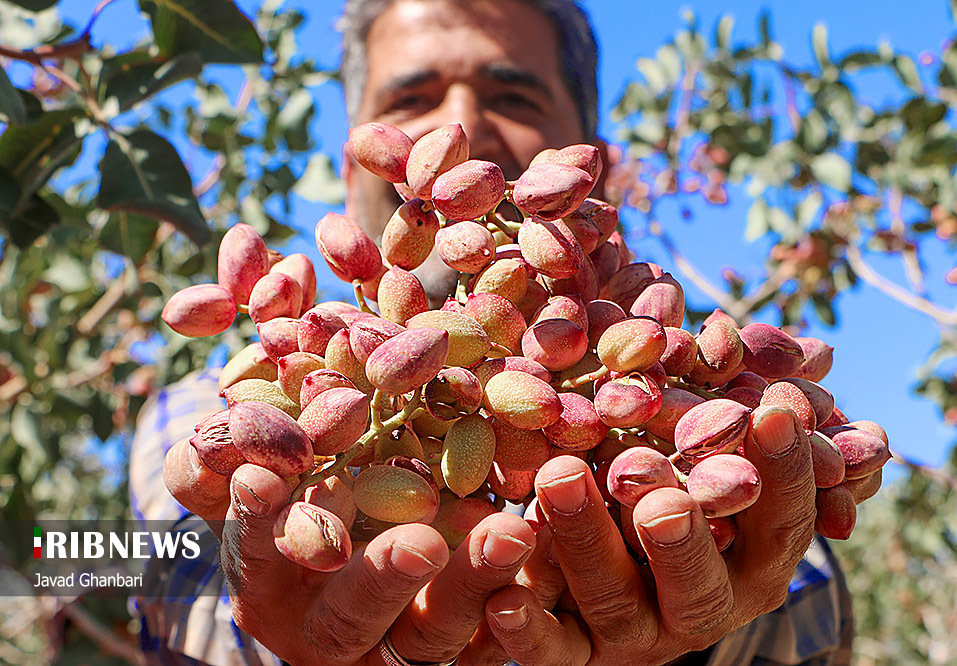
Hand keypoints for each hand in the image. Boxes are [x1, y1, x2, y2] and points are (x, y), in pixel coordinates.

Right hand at [164, 440, 536, 665]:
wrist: (362, 526)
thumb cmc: (299, 493)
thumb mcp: (252, 474)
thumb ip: (219, 462)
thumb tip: (204, 447)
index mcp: (271, 585)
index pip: (260, 553)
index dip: (259, 521)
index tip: (265, 478)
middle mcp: (329, 630)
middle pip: (354, 615)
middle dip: (383, 577)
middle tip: (423, 541)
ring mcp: (399, 647)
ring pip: (436, 635)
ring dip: (475, 585)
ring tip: (513, 530)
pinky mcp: (464, 645)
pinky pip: (500, 632)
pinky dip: (532, 595)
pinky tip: (556, 539)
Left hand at [485, 406, 816, 665]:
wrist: (606, 569)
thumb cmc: (673, 476)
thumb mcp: (708, 441)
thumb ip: (746, 407)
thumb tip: (816, 355)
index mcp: (751, 561)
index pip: (780, 521)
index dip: (785, 470)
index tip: (774, 408)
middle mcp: (700, 604)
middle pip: (698, 582)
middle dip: (681, 539)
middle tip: (661, 498)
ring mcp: (634, 632)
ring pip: (614, 601)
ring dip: (588, 539)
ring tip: (560, 476)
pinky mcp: (571, 653)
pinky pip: (549, 653)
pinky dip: (527, 629)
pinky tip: (501, 596)